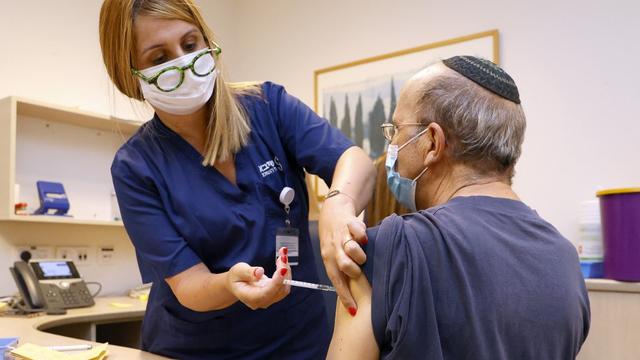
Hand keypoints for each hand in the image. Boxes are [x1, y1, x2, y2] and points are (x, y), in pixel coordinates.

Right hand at [225, 247, 291, 309]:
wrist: (236, 284)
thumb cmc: (236, 278)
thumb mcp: (238, 271)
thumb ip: (248, 272)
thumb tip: (260, 272)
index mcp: (251, 298)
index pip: (267, 293)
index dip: (277, 281)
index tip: (283, 268)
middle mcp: (262, 302)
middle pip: (279, 289)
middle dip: (284, 271)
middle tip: (283, 255)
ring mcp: (270, 299)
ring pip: (285, 287)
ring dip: (287, 270)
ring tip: (282, 255)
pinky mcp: (275, 294)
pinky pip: (284, 285)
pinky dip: (286, 272)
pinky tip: (282, 262)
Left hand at [319, 197, 367, 314]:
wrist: (333, 210)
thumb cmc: (334, 238)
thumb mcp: (332, 254)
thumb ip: (340, 270)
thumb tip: (350, 295)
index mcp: (328, 259)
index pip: (336, 280)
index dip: (345, 296)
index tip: (353, 310)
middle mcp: (333, 248)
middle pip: (343, 265)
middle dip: (354, 271)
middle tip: (360, 271)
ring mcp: (341, 235)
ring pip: (351, 248)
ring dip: (359, 254)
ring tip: (363, 255)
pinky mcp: (350, 222)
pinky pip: (358, 230)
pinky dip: (362, 235)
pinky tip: (364, 238)